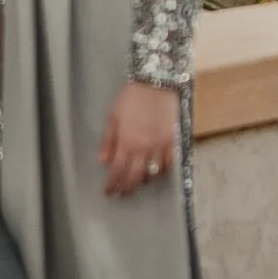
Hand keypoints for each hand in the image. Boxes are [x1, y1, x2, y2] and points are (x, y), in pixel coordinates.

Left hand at [99, 77, 180, 201]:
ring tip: (137, 182)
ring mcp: (160, 146)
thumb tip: (104, 161)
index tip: (108, 192)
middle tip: (121, 194)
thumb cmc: (131, 97)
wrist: (156, 83)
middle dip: (126, 189)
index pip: (117, 171)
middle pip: (134, 177)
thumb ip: (109, 141)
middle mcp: (143, 147)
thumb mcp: (113, 116)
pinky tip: (157, 171)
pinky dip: (163, 170)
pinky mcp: (173, 141)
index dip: (112, 185)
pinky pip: (170, 164)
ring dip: (143, 181)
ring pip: (152, 173)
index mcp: (126, 141)